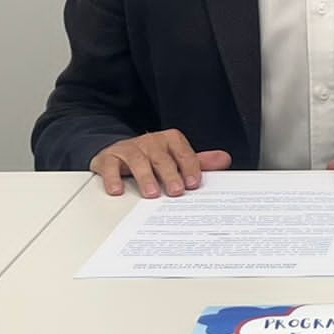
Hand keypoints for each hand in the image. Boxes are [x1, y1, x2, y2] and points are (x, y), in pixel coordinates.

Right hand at [91, 129, 232, 197]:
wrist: (120, 153)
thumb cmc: (153, 159)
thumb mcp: (176, 159)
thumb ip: (199, 162)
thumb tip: (224, 160)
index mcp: (170, 141)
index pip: (183, 153)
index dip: (190, 167)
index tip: (194, 184)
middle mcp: (150, 142)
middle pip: (162, 158)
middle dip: (170, 174)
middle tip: (176, 191)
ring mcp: (129, 148)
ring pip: (137, 160)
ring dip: (145, 177)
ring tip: (151, 193)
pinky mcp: (108, 157)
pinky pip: (109, 166)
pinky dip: (112, 177)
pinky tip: (117, 190)